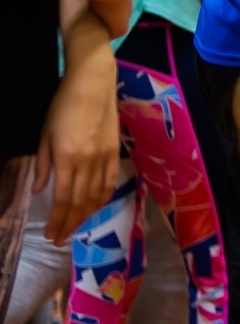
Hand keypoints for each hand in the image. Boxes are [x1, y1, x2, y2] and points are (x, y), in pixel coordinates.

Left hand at [36, 38, 118, 245]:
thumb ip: (43, 165)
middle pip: (81, 201)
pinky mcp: (115, 151)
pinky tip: (95, 207)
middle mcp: (88, 162)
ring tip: (76, 228)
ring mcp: (105, 157)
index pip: (64, 198)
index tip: (52, 235)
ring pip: (97, 195)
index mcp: (68, 158)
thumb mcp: (44, 135)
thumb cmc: (62, 106)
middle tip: (61, 239)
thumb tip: (39, 191)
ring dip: (86, 215)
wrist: (93, 84)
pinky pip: (110, 182)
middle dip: (71, 223)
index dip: (58, 220)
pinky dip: (103, 198)